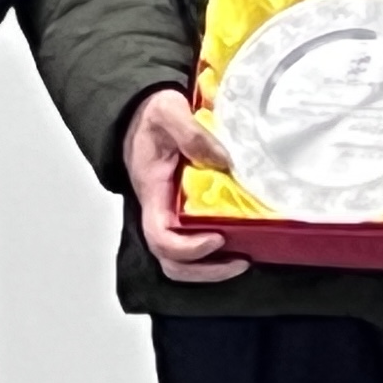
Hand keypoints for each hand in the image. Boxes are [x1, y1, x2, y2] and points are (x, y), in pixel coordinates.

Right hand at [123, 88, 247, 284]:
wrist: (138, 116)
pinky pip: (195, 243)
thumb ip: (193, 133)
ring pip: (183, 261)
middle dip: (206, 270)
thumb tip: (225, 161)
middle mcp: (159, 211)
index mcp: (152, 192)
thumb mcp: (168, 112)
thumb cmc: (150, 117)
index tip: (218, 238)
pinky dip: (216, 253)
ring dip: (213, 268)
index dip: (188, 248)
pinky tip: (241, 240)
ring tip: (244, 259)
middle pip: (172, 262)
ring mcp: (171, 215)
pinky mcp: (183, 213)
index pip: (160, 236)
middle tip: (241, 261)